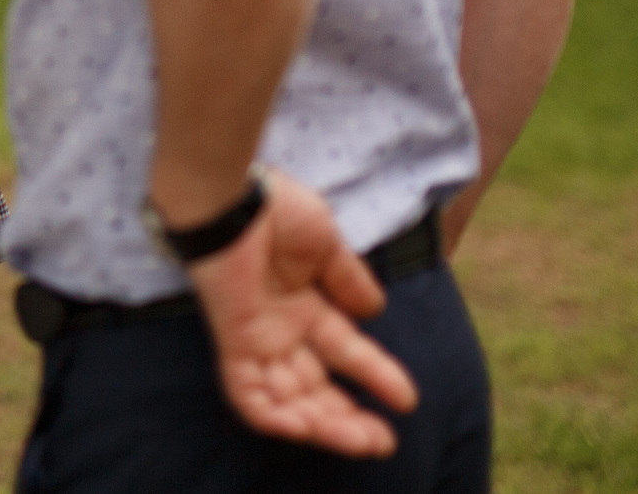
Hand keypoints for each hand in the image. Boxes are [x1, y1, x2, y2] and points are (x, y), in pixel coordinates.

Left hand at [186, 169, 418, 457]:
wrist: (230, 196)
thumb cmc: (274, 208)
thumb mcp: (325, 243)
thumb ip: (347, 280)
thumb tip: (373, 312)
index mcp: (305, 305)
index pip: (344, 352)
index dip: (375, 376)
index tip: (406, 399)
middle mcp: (282, 328)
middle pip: (316, 388)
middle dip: (350, 418)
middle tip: (383, 442)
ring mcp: (257, 337)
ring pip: (287, 400)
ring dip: (322, 426)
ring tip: (361, 441)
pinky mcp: (233, 340)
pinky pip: (246, 392)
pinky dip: (272, 416)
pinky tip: (304, 429)